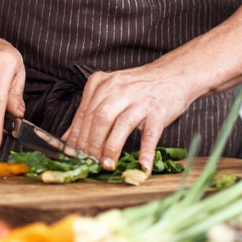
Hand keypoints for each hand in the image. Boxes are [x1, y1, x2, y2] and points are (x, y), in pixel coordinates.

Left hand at [62, 66, 193, 172]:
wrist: (172, 74)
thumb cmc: (138, 87)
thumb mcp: (110, 93)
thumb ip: (89, 113)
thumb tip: (68, 139)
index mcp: (102, 84)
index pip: (84, 113)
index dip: (76, 137)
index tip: (72, 155)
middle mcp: (119, 89)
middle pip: (99, 119)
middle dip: (91, 144)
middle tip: (88, 163)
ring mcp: (139, 100)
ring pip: (120, 125)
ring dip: (111, 148)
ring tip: (106, 166)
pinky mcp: (157, 111)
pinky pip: (150, 135)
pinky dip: (145, 152)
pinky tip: (142, 167)